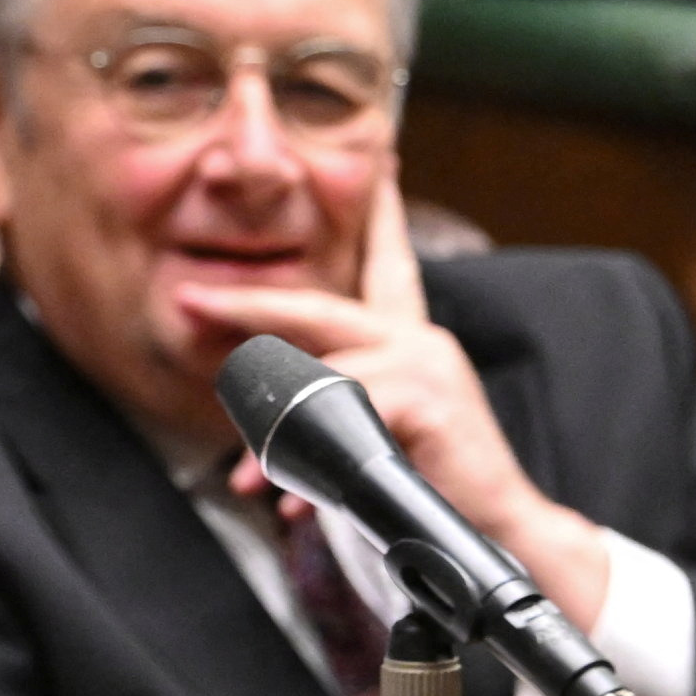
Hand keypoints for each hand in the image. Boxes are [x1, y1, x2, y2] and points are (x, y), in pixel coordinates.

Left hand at [194, 180, 617, 628]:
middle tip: (194, 299)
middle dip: (249, 304)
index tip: (382, 165)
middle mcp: (419, 339)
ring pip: (320, 379)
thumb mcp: (378, 430)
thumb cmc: (436, 481)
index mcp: (411, 338)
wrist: (501, 530)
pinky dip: (306, 469)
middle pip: (318, 308)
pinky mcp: (424, 404)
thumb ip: (333, 407)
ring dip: (272, 435)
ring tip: (246, 473)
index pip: (389, 263)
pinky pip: (341, 424)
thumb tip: (259, 420)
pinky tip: (292, 501)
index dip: (380, 217)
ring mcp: (424, 366)